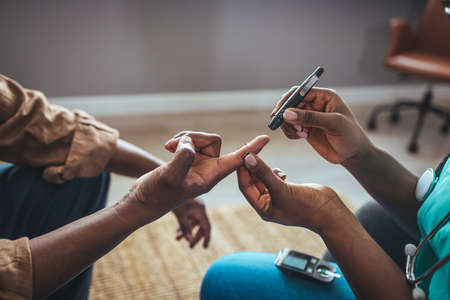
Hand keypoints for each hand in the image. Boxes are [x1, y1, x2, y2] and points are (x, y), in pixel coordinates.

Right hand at [122, 131, 269, 223]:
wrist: (144, 199)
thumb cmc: (157, 194)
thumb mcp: (170, 176)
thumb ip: (183, 159)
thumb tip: (190, 143)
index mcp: (211, 177)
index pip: (236, 160)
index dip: (250, 149)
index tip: (266, 138)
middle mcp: (208, 169)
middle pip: (213, 140)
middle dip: (194, 138)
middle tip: (173, 146)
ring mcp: (198, 164)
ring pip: (200, 139)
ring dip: (184, 138)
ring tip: (169, 147)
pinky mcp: (188, 159)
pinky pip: (190, 141)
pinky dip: (179, 141)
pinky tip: (168, 148)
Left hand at [173, 198, 210, 247]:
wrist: (169, 183)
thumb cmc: (174, 198)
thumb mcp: (180, 214)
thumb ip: (185, 228)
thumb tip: (189, 241)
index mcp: (200, 210)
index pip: (207, 227)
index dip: (206, 238)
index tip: (204, 247)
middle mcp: (199, 208)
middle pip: (201, 226)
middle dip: (196, 237)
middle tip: (190, 246)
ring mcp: (194, 206)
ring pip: (193, 222)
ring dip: (187, 231)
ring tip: (177, 238)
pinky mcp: (188, 205)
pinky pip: (189, 218)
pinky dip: (184, 225)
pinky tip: (176, 231)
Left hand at [238, 152, 347, 232]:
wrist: (330, 212)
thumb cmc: (307, 206)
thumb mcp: (282, 188)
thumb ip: (264, 172)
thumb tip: (247, 158)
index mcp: (263, 208)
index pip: (245, 186)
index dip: (242, 169)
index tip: (241, 152)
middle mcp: (268, 204)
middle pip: (253, 181)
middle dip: (251, 166)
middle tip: (248, 148)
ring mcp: (278, 198)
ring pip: (263, 179)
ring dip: (262, 168)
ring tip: (261, 154)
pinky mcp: (287, 191)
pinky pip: (274, 179)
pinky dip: (274, 172)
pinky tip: (281, 172)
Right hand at [271, 87, 371, 163]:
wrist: (353, 154)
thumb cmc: (350, 135)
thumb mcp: (333, 124)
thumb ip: (310, 117)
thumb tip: (287, 113)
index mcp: (324, 96)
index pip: (300, 92)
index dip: (288, 100)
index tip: (280, 112)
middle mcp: (314, 104)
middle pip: (290, 103)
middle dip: (286, 115)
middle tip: (286, 125)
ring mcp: (309, 117)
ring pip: (288, 116)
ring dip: (289, 125)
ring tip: (301, 134)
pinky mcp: (305, 128)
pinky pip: (290, 127)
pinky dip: (291, 132)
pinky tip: (302, 137)